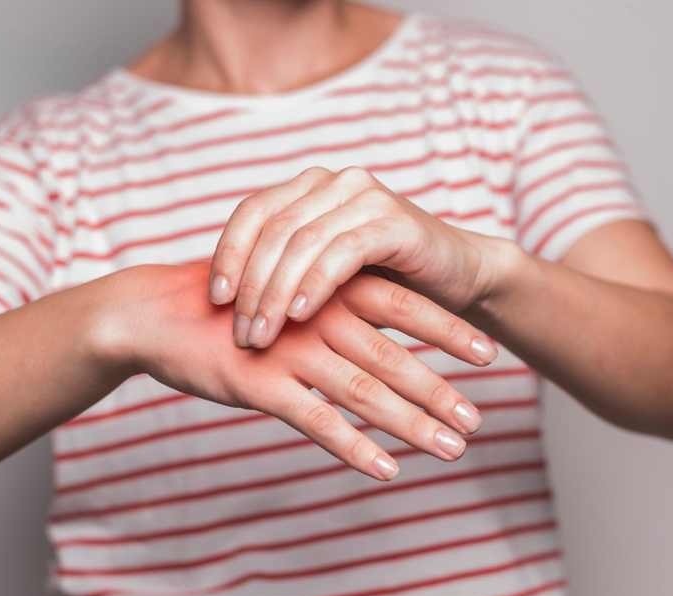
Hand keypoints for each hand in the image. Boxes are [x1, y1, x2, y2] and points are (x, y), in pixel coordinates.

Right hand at [109, 263, 496, 480]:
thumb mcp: (292, 290)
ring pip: (365, 392)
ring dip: (413, 424)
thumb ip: (338, 302)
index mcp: (331, 287)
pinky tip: (386, 470)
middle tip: (479, 419)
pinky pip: (316, 421)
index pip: (405, 306)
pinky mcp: (261, 383)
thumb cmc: (234, 304)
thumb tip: (385, 322)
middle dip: (441, 390)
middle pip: (395, 356)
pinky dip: (354, 447)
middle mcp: (319, 316)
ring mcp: (291, 351)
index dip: (449, 330)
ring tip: (452, 449)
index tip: (490, 354)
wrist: (156, 313)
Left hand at [205, 166, 514, 347]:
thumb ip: (283, 278)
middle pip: (273, 229)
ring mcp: (366, 196)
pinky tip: (300, 315)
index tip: (213, 301)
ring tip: (263, 335)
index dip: (227, 255)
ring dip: (277, 292)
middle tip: (241, 333)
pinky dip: (316, 284)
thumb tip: (224, 310)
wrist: (459, 280)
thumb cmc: (387, 286)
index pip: (252, 213)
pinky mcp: (394, 221)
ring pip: (303, 241)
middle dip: (251, 285)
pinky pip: (342, 251)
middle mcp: (335, 182)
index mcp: (311, 188)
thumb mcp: (325, 280)